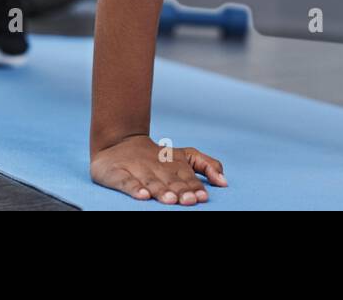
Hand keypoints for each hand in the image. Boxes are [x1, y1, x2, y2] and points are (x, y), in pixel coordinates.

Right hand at [90, 134, 226, 204]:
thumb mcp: (184, 155)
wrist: (119, 142)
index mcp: (174, 162)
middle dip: (180, 191)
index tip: (202, 197)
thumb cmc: (157, 156)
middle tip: (189, 201)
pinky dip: (134, 188)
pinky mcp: (117, 173)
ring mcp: (136, 168)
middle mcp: (156, 165)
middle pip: (170, 180)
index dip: (194, 187)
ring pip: (150, 181)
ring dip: (161, 191)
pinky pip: (126, 181)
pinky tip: (142, 196)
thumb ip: (206, 165)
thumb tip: (225, 182)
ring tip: (170, 200)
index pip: (186, 176)